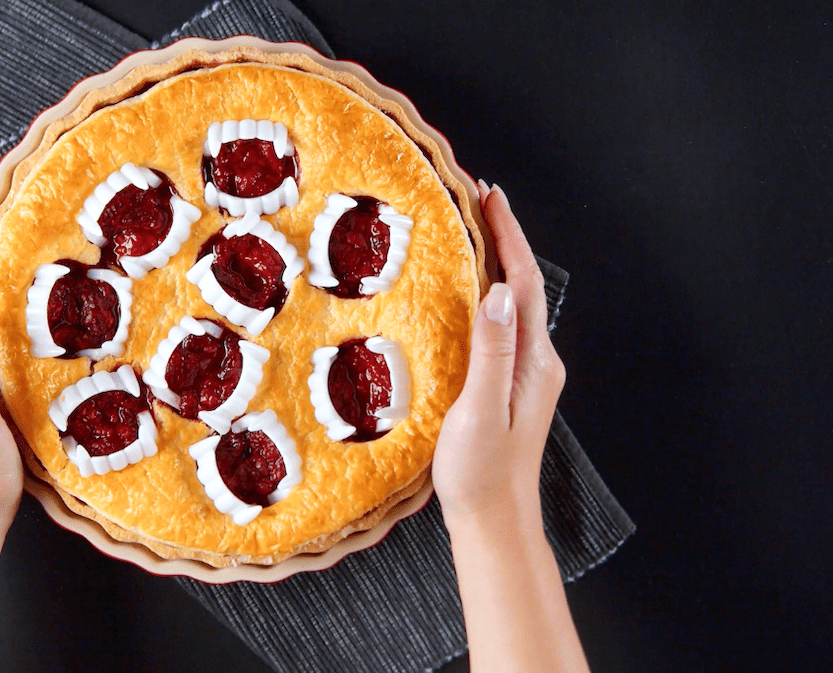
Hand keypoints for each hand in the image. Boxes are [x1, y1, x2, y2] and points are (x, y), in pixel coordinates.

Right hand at [432, 181, 565, 521]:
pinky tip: (464, 294)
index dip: (508, 236)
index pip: (522, 283)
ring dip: (493, 264)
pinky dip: (484, 296)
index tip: (491, 195)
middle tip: (477, 200)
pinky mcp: (507, 386)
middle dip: (503, 239)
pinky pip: (499, 327)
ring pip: (510, 304)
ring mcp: (524, 374)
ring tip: (470, 233)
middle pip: (520, 286)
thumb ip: (491, 351)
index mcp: (534, 361)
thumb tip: (496, 292)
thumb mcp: (480, 409)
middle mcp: (536, 362)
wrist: (494, 520)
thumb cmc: (483, 472)